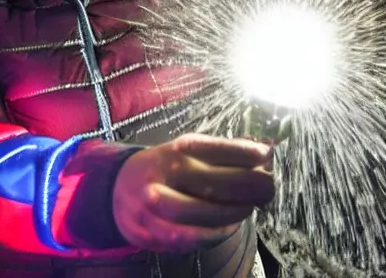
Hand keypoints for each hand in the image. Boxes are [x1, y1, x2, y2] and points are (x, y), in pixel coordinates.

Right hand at [112, 133, 273, 252]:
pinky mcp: (154, 230)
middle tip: (268, 187)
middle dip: (250, 185)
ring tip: (250, 206)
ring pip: (207, 212)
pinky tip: (229, 226)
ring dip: (236, 211)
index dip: (246, 152)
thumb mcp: (182, 151)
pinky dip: (216, 233)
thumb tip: (261, 152)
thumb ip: (216, 153)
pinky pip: (192, 237)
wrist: (117, 189)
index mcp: (175, 150)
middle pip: (217, 181)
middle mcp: (166, 174)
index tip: (266, 154)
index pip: (217, 149)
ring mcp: (157, 204)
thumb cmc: (162, 169)